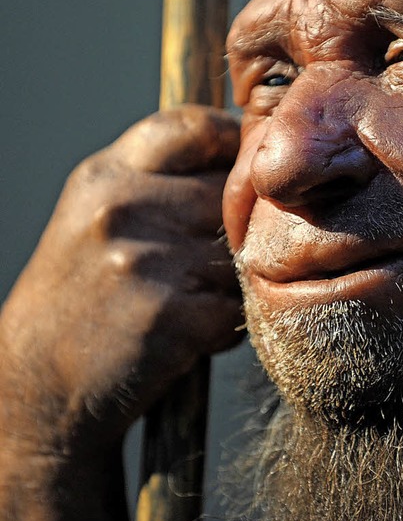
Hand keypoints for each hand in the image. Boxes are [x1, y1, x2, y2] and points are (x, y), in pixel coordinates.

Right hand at [0, 105, 242, 520]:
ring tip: (189, 304)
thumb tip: (244, 156)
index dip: (233, 142)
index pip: (193, 127)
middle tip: (207, 263)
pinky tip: (189, 336)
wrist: (39, 393)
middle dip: (235, 228)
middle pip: (230, 192)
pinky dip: (226, 326)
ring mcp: (145, 259)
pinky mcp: (171, 314)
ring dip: (231, 283)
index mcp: (104, 175)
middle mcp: (122, 206)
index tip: (244, 169)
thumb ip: (159, 182)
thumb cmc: (80, 302)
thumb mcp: (97, 219)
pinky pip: (238, 306)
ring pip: (240, 253)